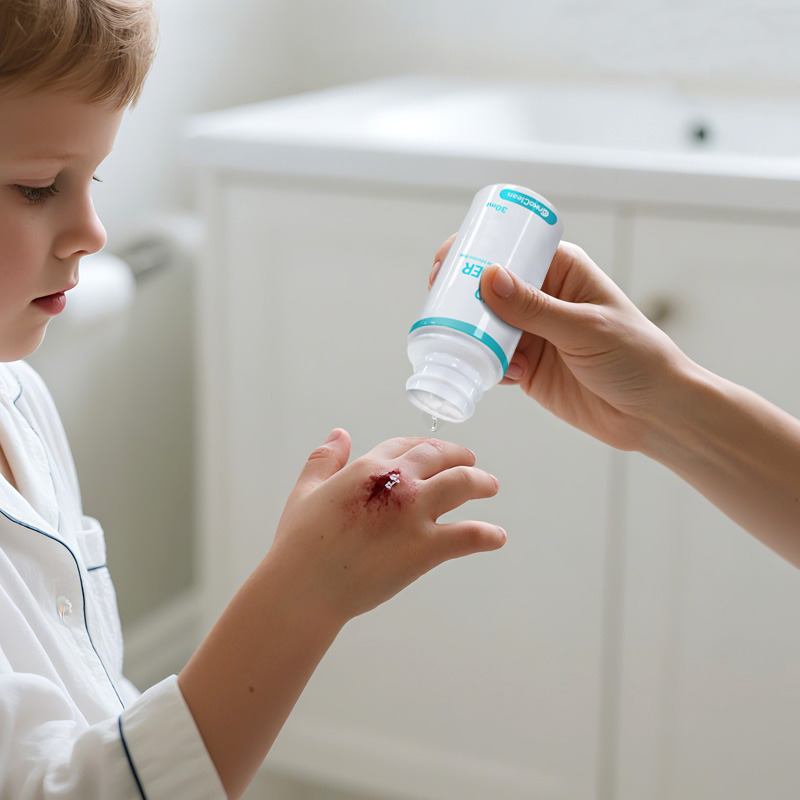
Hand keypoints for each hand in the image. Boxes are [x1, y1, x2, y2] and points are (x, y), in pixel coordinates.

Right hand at [270, 429, 504, 621]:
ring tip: (490, 486)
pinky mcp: (426, 549)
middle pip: (441, 457)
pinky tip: (497, 537)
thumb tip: (341, 434)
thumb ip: (325, 459)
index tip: (433, 452)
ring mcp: (415, 515)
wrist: (306, 587)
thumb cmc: (301, 542)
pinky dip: (487, 535)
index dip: (424, 446)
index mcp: (369, 467)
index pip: (407, 445)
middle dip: (461, 457)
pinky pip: (469, 535)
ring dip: (481, 483)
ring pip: (462, 485)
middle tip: (472, 463)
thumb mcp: (306, 491)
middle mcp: (397, 483)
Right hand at [429, 237, 690, 450]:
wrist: (653, 413)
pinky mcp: (526, 367)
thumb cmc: (635, 357)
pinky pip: (492, 361)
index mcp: (560, 271)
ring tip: (473, 349)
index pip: (509, 248)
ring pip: (484, 326)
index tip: (445, 266)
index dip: (473, 252)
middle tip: (441, 310)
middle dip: (461, 299)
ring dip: (472, 337)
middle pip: (486, 288)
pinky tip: (505, 377)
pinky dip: (487, 367)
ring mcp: (531, 334)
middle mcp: (541, 298)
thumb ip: (535, 308)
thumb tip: (488, 278)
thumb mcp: (583, 329)